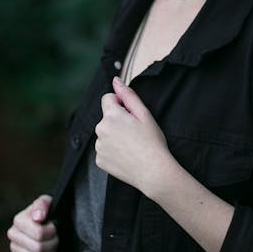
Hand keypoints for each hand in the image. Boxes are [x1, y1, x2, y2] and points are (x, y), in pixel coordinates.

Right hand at [7, 194, 58, 251]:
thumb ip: (42, 205)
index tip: (54, 226)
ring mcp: (14, 248)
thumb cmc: (46, 211)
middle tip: (55, 237)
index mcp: (18, 220)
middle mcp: (13, 234)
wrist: (43, 222)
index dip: (51, 231)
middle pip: (38, 248)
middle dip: (52, 243)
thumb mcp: (47, 202)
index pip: (39, 234)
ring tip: (51, 244)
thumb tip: (38, 217)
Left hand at [95, 76, 171, 195]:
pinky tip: (126, 156)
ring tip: (132, 146)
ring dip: (115, 136)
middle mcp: (100, 130)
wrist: (154, 171)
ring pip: (105, 134)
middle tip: (135, 132)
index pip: (107, 98)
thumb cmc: (152, 142)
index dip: (120, 103)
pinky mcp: (99, 161)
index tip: (131, 114)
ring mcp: (98, 146)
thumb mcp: (144, 114)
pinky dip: (112, 151)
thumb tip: (115, 80)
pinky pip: (104, 150)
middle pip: (106, 118)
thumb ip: (128, 95)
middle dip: (117, 121)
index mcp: (111, 115)